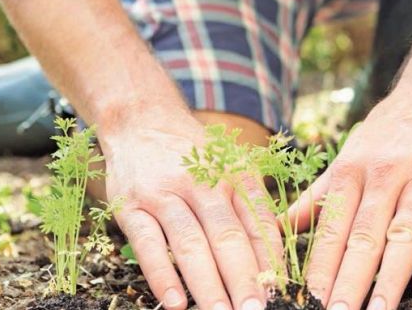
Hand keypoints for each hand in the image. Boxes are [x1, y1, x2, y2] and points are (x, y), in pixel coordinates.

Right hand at [99, 107, 280, 309]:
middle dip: (243, 279)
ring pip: (190, 243)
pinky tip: (175, 302)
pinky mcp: (131, 206)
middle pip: (227, 237)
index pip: (258, 222)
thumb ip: (250, 207)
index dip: (271, 260)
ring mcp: (164, 193)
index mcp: (234, 174)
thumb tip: (274, 260)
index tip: (280, 292)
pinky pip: (148, 244)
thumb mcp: (230, 166)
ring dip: (207, 284)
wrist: (140, 120)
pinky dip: (162, 275)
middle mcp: (201, 182)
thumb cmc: (194, 154)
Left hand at [291, 80, 411, 309]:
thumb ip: (320, 195)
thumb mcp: (350, 154)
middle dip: (348, 281)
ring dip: (390, 278)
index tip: (306, 301)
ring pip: (403, 233)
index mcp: (352, 170)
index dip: (319, 268)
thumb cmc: (392, 126)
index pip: (331, 228)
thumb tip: (280, 226)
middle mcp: (384, 174)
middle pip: (362, 236)